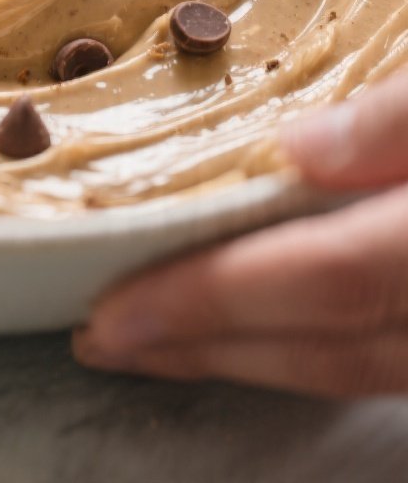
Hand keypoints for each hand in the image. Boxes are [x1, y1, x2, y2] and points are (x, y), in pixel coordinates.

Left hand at [73, 75, 407, 394]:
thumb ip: (397, 118)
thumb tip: (297, 146)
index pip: (329, 279)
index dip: (217, 296)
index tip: (117, 307)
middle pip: (326, 347)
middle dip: (205, 345)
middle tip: (103, 337)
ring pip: (348, 364)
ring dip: (244, 354)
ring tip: (151, 340)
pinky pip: (373, 354)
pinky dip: (300, 342)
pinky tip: (249, 325)